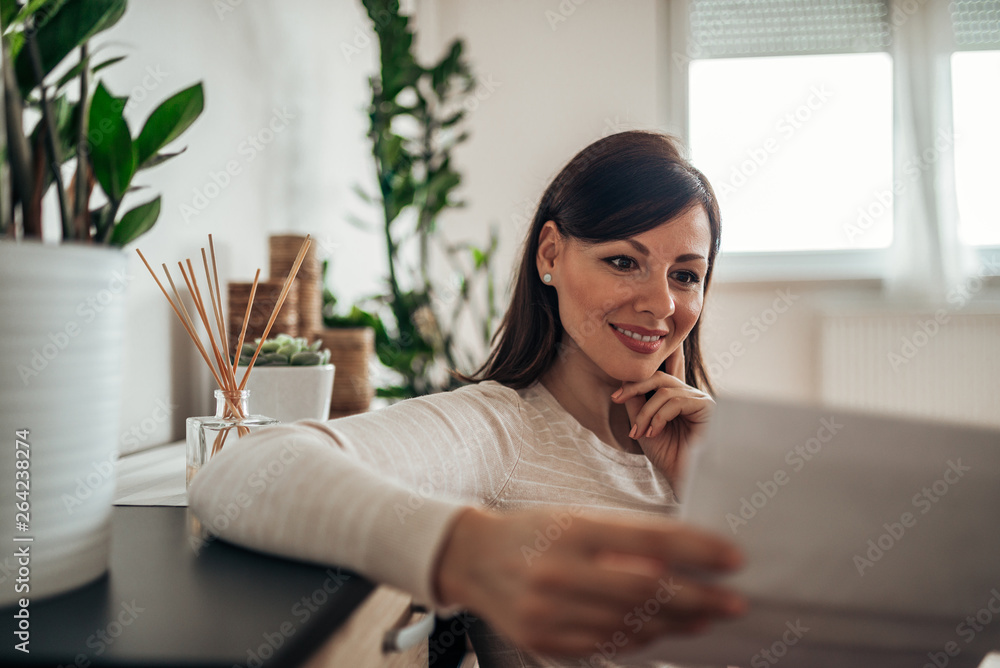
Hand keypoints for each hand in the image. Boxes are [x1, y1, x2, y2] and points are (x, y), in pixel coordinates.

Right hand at [434, 506, 745, 658]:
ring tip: (705, 616)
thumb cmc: (534, 531)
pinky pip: (607, 645)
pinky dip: (642, 639)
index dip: (697, 551)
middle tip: (734, 601)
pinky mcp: (544, 642)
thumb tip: (685, 558)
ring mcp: (549, 612)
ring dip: (677, 624)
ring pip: (630, 625)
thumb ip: (625, 537)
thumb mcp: (576, 517)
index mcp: (571, 530)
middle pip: (646, 591)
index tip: (733, 558)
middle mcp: (558, 572)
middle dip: (699, 598)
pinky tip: (663, 630)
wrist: (472, 559)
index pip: (649, 541)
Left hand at [611, 345, 714, 491]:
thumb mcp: (644, 427)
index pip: (655, 379)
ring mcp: (699, 399)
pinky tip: (654, 433)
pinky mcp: (707, 406)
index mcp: (677, 398)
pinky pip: (677, 402)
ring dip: (646, 413)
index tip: (615, 398)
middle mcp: (690, 395)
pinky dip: (660, 417)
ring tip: (640, 433)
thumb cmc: (667, 456)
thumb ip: (636, 405)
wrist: (684, 478)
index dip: (634, 383)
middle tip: (617, 400)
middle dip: (635, 388)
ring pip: (664, 392)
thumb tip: (623, 382)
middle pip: (659, 378)